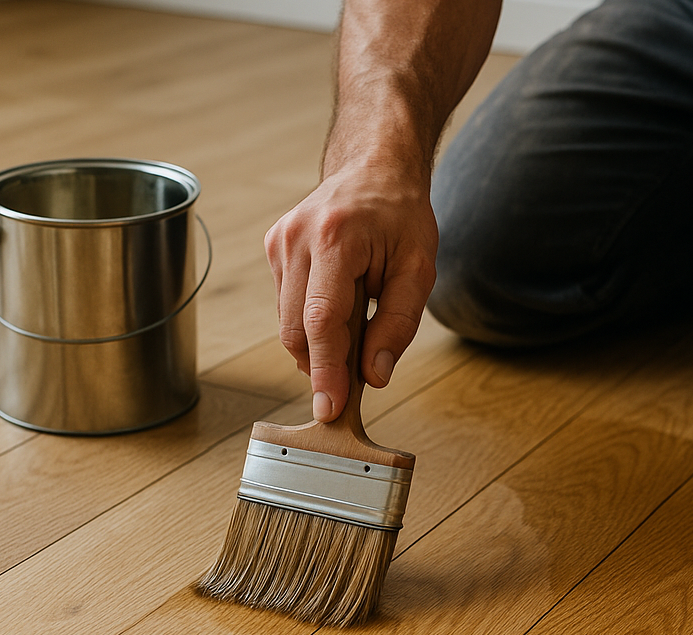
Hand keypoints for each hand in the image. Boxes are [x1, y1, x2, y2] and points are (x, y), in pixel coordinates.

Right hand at [264, 165, 437, 420]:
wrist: (374, 168)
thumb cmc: (400, 217)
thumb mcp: (418, 269)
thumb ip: (397, 324)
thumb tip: (373, 375)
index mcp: (335, 239)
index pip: (321, 320)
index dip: (326, 370)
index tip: (329, 408)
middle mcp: (297, 240)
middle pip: (296, 330)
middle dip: (322, 364)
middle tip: (356, 381)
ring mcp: (280, 244)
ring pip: (288, 323)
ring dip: (319, 343)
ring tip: (358, 325)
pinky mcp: (274, 250)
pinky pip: (287, 306)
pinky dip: (311, 321)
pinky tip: (340, 305)